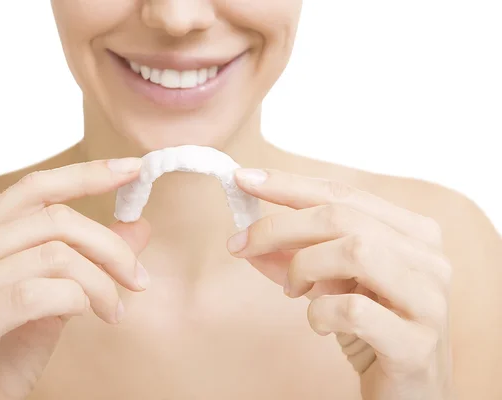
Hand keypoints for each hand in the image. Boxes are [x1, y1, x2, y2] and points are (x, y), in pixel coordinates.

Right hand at [0, 158, 150, 399]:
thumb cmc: (9, 348)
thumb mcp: (58, 295)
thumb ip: (91, 258)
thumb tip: (139, 224)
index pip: (35, 188)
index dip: (87, 175)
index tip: (133, 169)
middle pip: (55, 221)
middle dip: (111, 248)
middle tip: (138, 279)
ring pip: (54, 257)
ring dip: (100, 284)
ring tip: (113, 310)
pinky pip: (35, 294)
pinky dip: (76, 300)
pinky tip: (88, 315)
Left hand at [228, 168, 452, 399]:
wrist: (409, 391)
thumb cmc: (370, 328)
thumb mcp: (331, 283)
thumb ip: (294, 258)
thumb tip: (244, 239)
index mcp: (412, 232)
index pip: (343, 194)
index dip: (289, 184)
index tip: (244, 179)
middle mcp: (428, 257)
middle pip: (343, 217)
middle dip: (279, 226)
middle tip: (241, 243)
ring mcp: (428, 298)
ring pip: (355, 251)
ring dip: (304, 267)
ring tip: (293, 291)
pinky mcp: (416, 342)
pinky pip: (354, 310)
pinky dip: (320, 312)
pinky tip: (319, 323)